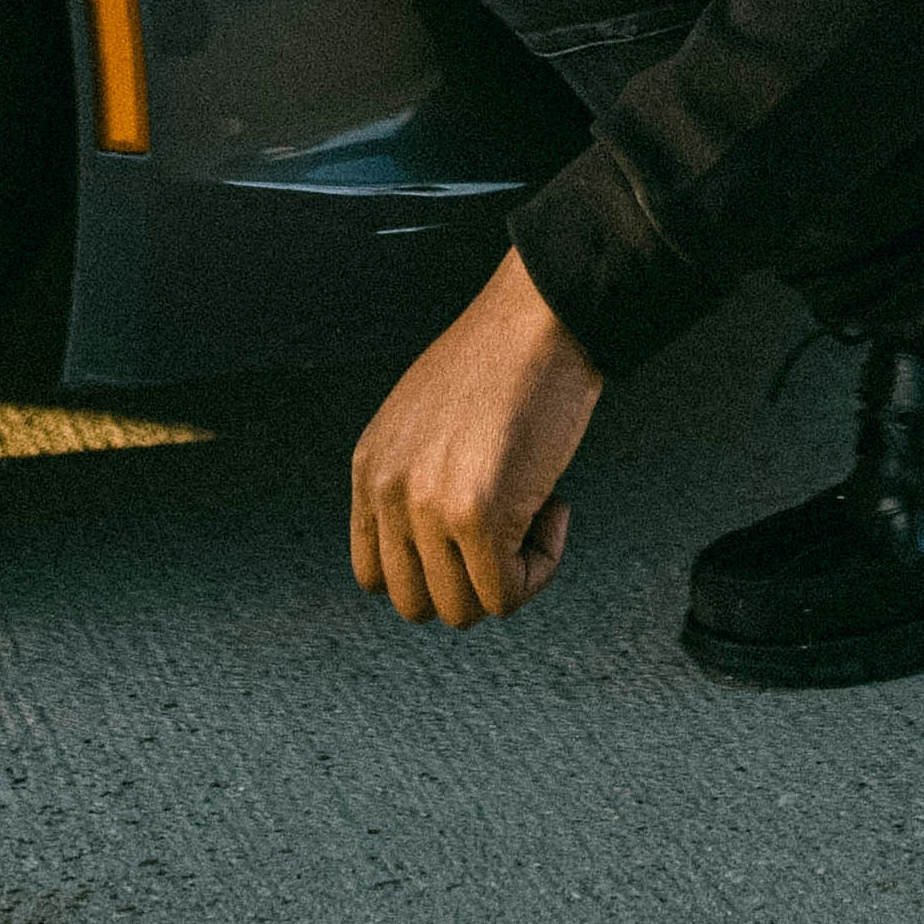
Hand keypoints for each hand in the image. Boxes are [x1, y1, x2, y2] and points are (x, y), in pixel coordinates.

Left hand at [348, 251, 600, 627]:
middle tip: (508, 527)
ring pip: (462, 608)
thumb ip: (416, 478)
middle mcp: (387, 490)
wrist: (543, 315)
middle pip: (416, 603)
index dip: (433, 569)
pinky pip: (507, 595)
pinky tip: (554, 506)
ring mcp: (427, 506)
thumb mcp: (426, 421)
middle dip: (470, 579)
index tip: (472, 536)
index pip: (373, 574)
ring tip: (534, 509)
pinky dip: (541, 566)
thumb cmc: (502, 357)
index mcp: (370, 467)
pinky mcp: (478, 516)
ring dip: (508, 575)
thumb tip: (440, 548)